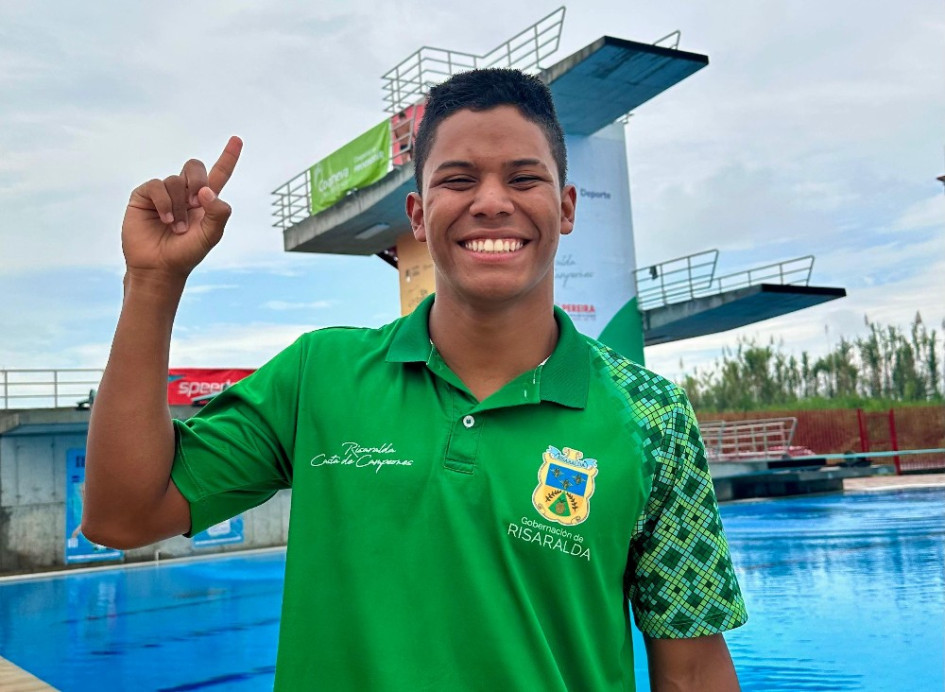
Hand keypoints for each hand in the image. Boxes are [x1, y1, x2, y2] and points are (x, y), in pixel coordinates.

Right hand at [122, 136, 242, 280]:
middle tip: (197, 202)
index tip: (237, 139)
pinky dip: (164, 202)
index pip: (219, 173)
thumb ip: (218, 213)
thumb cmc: (186, 253)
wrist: (159, 267)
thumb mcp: (211, 236)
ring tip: (177, 227)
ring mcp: (164, 193)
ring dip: (179, 205)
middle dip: (198, 181)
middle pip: (195, 166)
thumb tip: (207, 191)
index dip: (228, 156)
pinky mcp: (145, 196)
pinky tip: (166, 219)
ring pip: (175, 180)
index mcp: (205, 201)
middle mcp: (185, 193)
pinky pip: (157, 185)